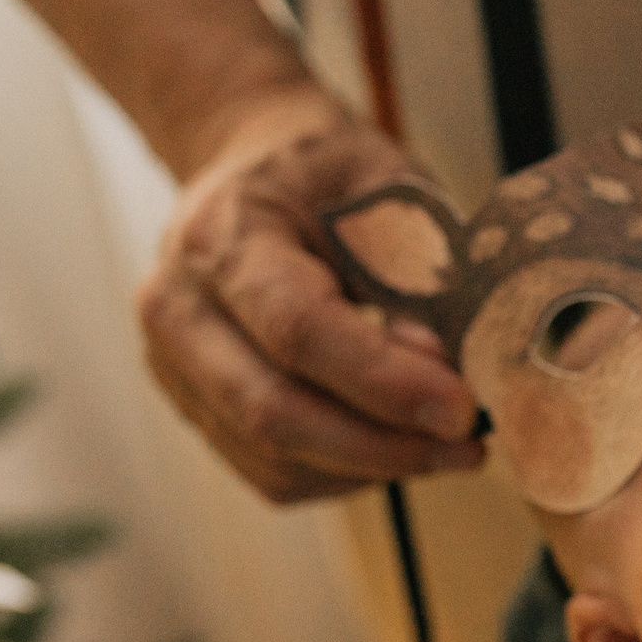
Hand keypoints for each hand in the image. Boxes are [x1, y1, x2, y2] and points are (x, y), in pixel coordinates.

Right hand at [135, 82, 482, 501]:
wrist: (250, 168)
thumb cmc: (326, 173)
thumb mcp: (384, 179)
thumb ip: (413, 263)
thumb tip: (441, 363)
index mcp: (223, 235)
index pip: (298, 329)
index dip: (384, 381)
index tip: (461, 407)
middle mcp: (179, 308)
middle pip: (275, 412)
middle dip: (385, 444)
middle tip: (467, 444)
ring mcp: (173, 366)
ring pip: (273, 458)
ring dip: (372, 466)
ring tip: (443, 441)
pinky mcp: (194, 407)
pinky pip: (271, 472)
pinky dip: (343, 473)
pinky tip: (393, 442)